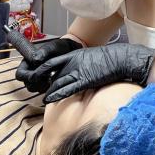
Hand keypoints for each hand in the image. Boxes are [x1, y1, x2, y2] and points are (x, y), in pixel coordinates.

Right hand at [15, 37, 83, 90]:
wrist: (69, 51)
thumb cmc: (59, 47)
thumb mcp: (52, 46)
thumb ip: (44, 51)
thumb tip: (36, 60)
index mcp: (27, 62)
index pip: (20, 74)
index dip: (27, 76)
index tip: (38, 74)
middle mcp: (30, 71)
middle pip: (27, 84)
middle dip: (36, 83)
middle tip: (47, 78)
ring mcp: (37, 78)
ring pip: (34, 88)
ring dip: (42, 86)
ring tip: (51, 79)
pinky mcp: (45, 83)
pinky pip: (42, 90)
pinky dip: (47, 88)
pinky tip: (54, 81)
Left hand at [38, 43, 154, 102]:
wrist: (120, 58)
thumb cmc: (108, 59)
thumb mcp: (89, 58)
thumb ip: (79, 64)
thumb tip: (73, 72)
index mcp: (73, 54)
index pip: (51, 62)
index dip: (42, 69)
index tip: (37, 76)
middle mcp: (72, 62)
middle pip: (49, 70)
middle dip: (39, 79)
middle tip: (34, 86)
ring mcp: (78, 71)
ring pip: (56, 81)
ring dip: (47, 90)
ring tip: (41, 97)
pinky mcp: (84, 80)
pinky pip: (66, 89)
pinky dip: (56, 95)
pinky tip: (49, 99)